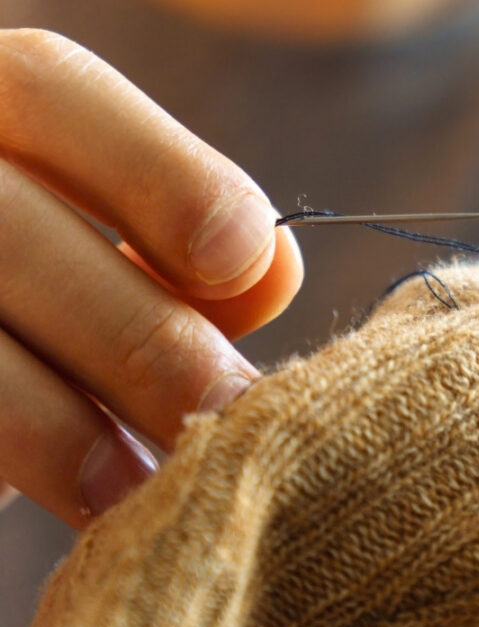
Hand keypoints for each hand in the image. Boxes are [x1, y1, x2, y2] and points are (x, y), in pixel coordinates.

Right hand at [0, 29, 303, 527]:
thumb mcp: (85, 246)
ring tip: (145, 489)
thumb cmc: (29, 292)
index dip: (162, 173)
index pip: (53, 90)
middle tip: (229, 412)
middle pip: (15, 234)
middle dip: (140, 338)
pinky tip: (74, 504)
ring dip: (61, 428)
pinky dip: (9, 455)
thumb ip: (167, 246)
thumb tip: (271, 269)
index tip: (239, 260)